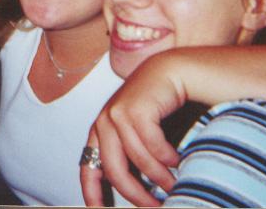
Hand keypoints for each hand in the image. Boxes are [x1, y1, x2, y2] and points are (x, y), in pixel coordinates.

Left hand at [81, 53, 186, 205]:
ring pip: (137, 159)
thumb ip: (131, 155)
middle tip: (155, 208)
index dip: (91, 192)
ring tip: (174, 184)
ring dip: (159, 177)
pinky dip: (167, 156)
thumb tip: (138, 193)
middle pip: (114, 170)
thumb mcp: (138, 132)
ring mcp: (117, 113)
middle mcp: (103, 122)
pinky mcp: (135, 107)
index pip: (88, 168)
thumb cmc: (158, 106)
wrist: (172, 70)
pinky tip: (177, 158)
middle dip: (135, 194)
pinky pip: (152, 145)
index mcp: (99, 131)